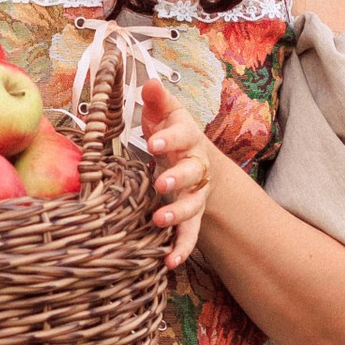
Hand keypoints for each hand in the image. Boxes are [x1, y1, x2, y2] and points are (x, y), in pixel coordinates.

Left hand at [139, 68, 214, 266]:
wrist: (195, 160)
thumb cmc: (171, 133)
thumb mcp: (164, 113)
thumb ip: (157, 100)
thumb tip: (148, 81)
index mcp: (188, 139)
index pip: (182, 135)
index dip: (170, 139)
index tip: (154, 143)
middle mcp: (197, 168)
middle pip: (193, 173)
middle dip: (178, 177)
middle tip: (162, 183)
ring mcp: (196, 195)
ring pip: (192, 206)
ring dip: (178, 214)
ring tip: (159, 221)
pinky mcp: (191, 217)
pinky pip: (190, 235)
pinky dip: (181, 249)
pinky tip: (169, 263)